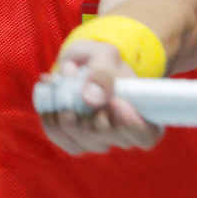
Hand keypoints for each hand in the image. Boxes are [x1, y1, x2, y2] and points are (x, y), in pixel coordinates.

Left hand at [39, 39, 162, 154]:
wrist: (85, 65)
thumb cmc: (103, 61)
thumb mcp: (105, 55)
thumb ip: (102, 71)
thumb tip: (91, 97)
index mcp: (143, 115)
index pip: (146, 135)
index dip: (132, 125)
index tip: (116, 102)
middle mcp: (123, 135)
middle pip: (108, 136)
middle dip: (88, 110)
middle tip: (75, 83)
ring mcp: (99, 141)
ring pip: (83, 138)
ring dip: (67, 113)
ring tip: (60, 86)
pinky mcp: (76, 142)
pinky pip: (62, 138)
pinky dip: (51, 119)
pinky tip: (50, 103)